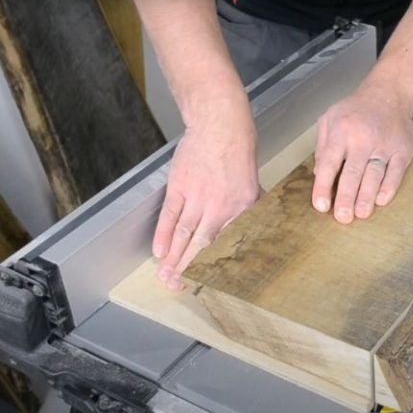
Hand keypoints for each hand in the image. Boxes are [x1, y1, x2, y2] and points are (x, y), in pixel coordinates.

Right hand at [153, 122, 258, 289]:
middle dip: (189, 269)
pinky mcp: (179, 186)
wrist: (220, 126)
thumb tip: (251, 227)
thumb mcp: (253, 183)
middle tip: (179, 287)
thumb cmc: (238, 152)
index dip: (216, 265)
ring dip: (173, 258)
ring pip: (184, 234)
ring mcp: (196, 196)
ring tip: (165, 277)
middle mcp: (219, 206)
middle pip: (202, 245)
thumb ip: (249, 209)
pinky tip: (159, 251)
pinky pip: (170, 215)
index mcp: (242, 208)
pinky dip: (163, 235)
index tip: (209, 281)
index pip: (228, 243)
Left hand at [312, 84, 412, 222]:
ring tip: (360, 214)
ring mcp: (384, 145)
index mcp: (341, 131)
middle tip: (342, 218)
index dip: (324, 187)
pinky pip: (395, 172)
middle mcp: (363, 139)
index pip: (330, 163)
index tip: (321, 206)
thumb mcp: (329, 119)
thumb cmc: (354, 110)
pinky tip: (381, 201)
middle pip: (353, 173)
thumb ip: (322, 147)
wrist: (389, 94)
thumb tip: (320, 175)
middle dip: (346, 198)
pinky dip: (389, 187)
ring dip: (367, 197)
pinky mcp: (402, 150)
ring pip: (374, 175)